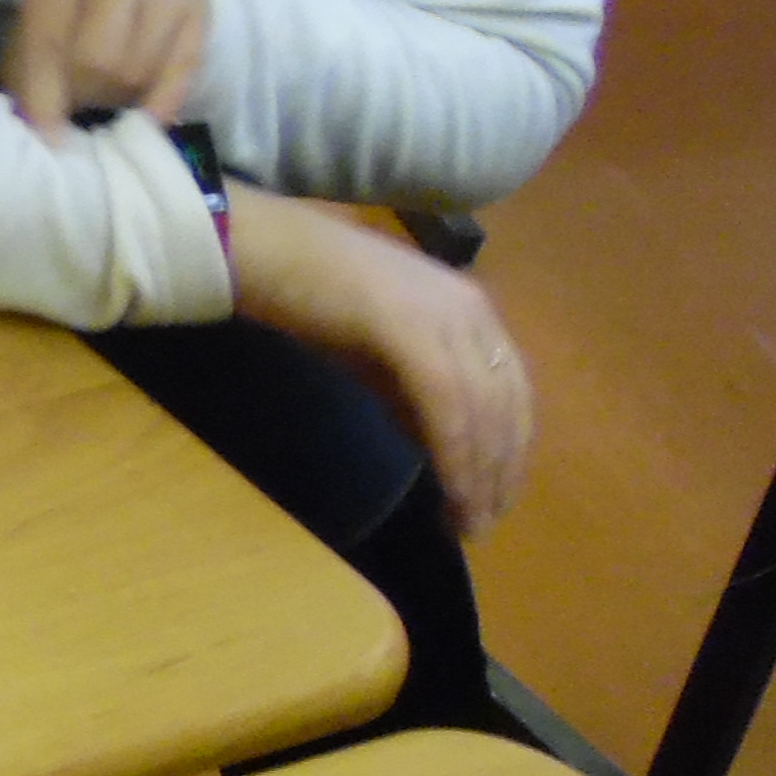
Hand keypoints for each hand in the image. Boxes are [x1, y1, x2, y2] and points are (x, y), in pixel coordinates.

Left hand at [0, 0, 212, 140]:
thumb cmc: (78, 9)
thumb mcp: (41, 29)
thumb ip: (31, 79)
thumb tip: (45, 136)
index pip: (47, 46)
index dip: (44, 100)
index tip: (49, 139)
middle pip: (97, 61)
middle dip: (88, 91)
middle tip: (85, 95)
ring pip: (138, 71)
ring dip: (123, 95)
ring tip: (112, 86)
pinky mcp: (197, 8)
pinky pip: (180, 73)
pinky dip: (161, 102)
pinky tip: (149, 113)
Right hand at [226, 189, 535, 535]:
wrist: (265, 250)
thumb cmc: (311, 293)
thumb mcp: (375, 348)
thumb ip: (409, 389)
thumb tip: (435, 445)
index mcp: (471, 309)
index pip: (511, 390)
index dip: (509, 449)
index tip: (495, 497)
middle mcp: (473, 312)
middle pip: (508, 405)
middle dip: (502, 471)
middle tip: (484, 524)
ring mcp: (445, 319)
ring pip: (483, 412)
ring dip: (481, 475)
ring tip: (468, 522)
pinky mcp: (412, 332)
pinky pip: (448, 407)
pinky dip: (455, 456)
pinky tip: (450, 492)